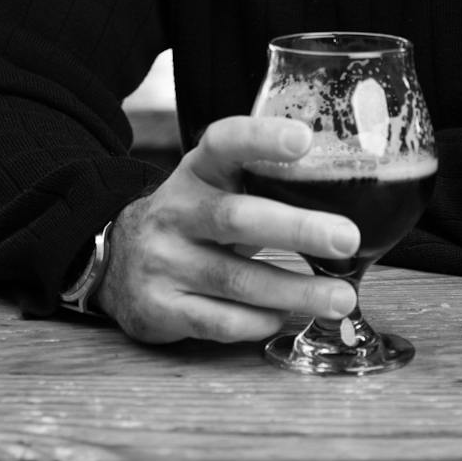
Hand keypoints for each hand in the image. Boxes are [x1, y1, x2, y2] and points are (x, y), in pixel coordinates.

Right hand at [95, 114, 359, 344]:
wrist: (114, 260)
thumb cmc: (192, 218)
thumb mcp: (214, 186)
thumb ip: (262, 183)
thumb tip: (347, 193)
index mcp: (196, 172)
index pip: (224, 143)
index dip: (261, 139)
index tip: (304, 140)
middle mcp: (176, 212)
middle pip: (237, 218)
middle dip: (297, 229)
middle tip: (346, 238)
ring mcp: (164, 262)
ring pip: (235, 279)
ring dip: (294, 290)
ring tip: (341, 297)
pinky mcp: (159, 308)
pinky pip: (218, 321)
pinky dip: (258, 321)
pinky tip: (285, 316)